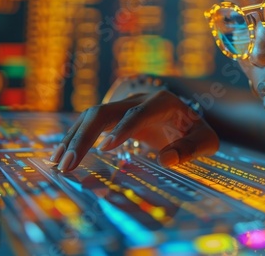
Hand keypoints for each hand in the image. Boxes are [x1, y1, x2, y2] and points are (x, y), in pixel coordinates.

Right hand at [50, 90, 218, 171]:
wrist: (183, 114)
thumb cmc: (194, 130)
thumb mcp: (205, 139)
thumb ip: (192, 148)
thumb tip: (166, 160)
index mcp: (163, 102)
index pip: (139, 112)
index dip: (123, 128)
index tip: (106, 148)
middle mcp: (138, 99)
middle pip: (106, 111)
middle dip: (85, 136)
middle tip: (69, 164)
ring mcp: (122, 105)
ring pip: (92, 115)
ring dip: (73, 138)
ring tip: (59, 163)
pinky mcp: (112, 115)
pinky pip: (88, 123)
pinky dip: (73, 138)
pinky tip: (59, 155)